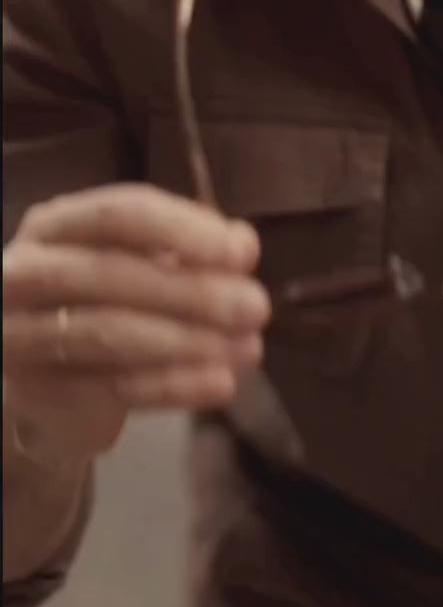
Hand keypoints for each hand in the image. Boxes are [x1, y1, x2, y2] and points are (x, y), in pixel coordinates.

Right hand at [2, 185, 269, 463]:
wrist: (49, 386)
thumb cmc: (104, 304)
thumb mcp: (147, 266)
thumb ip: (192, 251)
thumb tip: (243, 245)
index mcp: (58, 224)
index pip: (120, 213)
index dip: (182, 229)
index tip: (242, 254)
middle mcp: (26, 271)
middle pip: (111, 272)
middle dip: (193, 291)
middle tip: (256, 308)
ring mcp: (20, 333)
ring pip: (106, 332)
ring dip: (187, 340)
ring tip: (247, 349)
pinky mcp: (34, 393)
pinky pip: (109, 388)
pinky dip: (172, 387)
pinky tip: (220, 384)